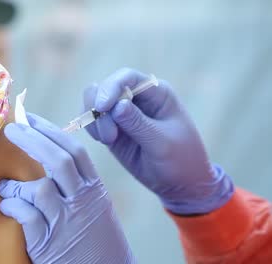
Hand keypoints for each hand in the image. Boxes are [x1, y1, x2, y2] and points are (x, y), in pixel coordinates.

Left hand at [0, 113, 134, 263]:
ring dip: (15, 183)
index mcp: (95, 190)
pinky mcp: (48, 243)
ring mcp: (66, 222)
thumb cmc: (98, 240)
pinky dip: (12, 206)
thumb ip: (78, 185)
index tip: (31, 119)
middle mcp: (82, 202)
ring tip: (4, 185)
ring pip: (39, 189)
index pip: (75, 151)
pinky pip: (25, 215)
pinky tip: (7, 205)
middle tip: (11, 129)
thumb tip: (50, 158)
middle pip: (58, 161)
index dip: (51, 131)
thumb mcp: (97, 208)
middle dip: (32, 140)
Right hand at [84, 68, 233, 214]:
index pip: (127, 77)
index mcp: (156, 93)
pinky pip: (93, 120)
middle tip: (108, 137)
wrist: (180, 184)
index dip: (110, 88)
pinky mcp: (112, 127)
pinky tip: (104, 141)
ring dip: (94, 120)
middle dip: (100, 108)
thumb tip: (116, 106)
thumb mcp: (163, 143)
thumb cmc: (181, 160)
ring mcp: (122, 112)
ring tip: (108, 140)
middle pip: (105, 87)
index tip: (101, 108)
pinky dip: (92, 128)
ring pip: (93, 102)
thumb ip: (138, 124)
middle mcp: (137, 97)